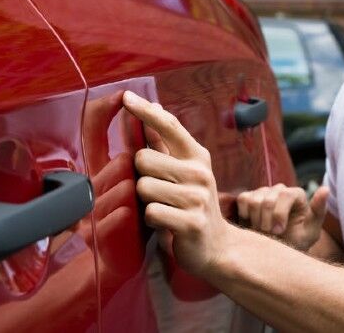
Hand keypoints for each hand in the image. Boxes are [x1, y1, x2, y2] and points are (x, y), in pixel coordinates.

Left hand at [122, 90, 235, 277]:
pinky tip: (165, 223)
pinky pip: (150, 212)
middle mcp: (200, 172)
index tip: (126, 96)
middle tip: (156, 190)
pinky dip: (151, 220)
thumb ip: (164, 143)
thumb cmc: (193, 205)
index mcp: (197, 156)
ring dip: (145, 201)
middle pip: (144, 159)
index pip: (169, 126)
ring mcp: (197, 198)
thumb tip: (154, 108)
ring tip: (162, 208)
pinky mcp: (191, 222)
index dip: (145, 111)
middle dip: (140, 175)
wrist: (217, 246)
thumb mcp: (184, 171)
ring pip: (143, 187)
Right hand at [236, 184, 328, 250]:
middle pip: (267, 199)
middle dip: (266, 221)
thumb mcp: (311, 231)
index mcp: (297, 194)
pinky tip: (252, 225)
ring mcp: (264, 191)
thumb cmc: (297, 241)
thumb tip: (325, 189)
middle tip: (270, 236)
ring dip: (256, 220)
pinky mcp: (249, 196)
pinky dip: (245, 215)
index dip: (279, 214)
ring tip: (262, 233)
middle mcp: (280, 189)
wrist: (278, 250)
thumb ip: (318, 210)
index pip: (285, 195)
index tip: (279, 232)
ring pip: (254, 200)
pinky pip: (243, 200)